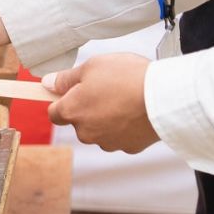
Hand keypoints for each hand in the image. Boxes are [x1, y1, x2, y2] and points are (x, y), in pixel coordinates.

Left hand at [44, 54, 158, 152]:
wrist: (166, 97)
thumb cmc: (127, 78)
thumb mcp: (92, 66)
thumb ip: (66, 78)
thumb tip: (48, 84)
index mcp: (72, 112)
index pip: (54, 112)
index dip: (62, 101)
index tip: (73, 92)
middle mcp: (85, 132)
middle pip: (79, 122)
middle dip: (88, 109)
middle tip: (107, 90)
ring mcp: (107, 142)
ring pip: (100, 131)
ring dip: (107, 118)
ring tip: (126, 99)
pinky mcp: (129, 147)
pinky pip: (122, 136)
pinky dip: (126, 126)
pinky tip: (138, 111)